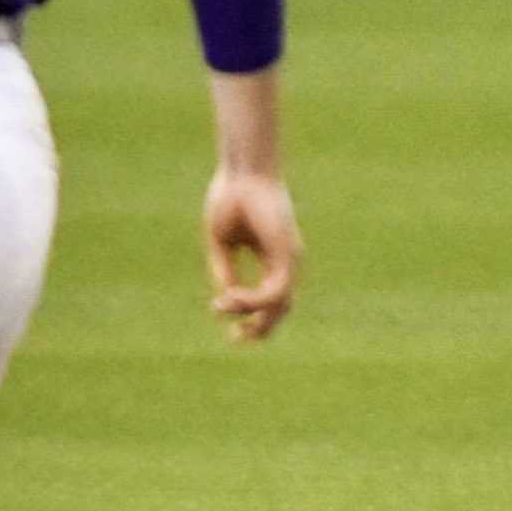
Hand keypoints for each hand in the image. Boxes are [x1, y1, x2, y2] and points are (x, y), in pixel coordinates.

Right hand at [203, 168, 300, 342]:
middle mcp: (284, 262)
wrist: (243, 171)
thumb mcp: (222, 242)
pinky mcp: (287, 256)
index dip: (250, 315)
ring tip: (222, 308)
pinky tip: (231, 297)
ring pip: (279, 305)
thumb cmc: (230, 197)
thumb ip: (225, 271)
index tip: (225, 322)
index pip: (269, 297)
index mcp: (271, 257)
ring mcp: (289, 260)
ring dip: (250, 314)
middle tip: (234, 339)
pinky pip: (275, 292)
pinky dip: (253, 300)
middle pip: (280, 309)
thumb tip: (226, 301)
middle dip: (259, 329)